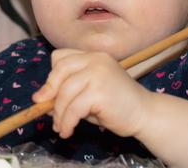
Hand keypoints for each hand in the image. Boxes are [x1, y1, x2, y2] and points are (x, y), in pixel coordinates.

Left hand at [32, 49, 148, 138]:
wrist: (145, 114)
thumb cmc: (117, 105)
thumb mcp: (90, 93)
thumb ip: (70, 92)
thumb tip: (42, 101)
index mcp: (93, 56)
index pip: (61, 57)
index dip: (52, 75)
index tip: (47, 94)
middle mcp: (96, 60)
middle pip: (60, 70)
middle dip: (49, 91)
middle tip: (44, 110)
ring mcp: (98, 74)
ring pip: (65, 92)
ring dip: (59, 114)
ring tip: (60, 127)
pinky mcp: (100, 92)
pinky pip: (74, 108)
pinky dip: (67, 122)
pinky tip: (68, 131)